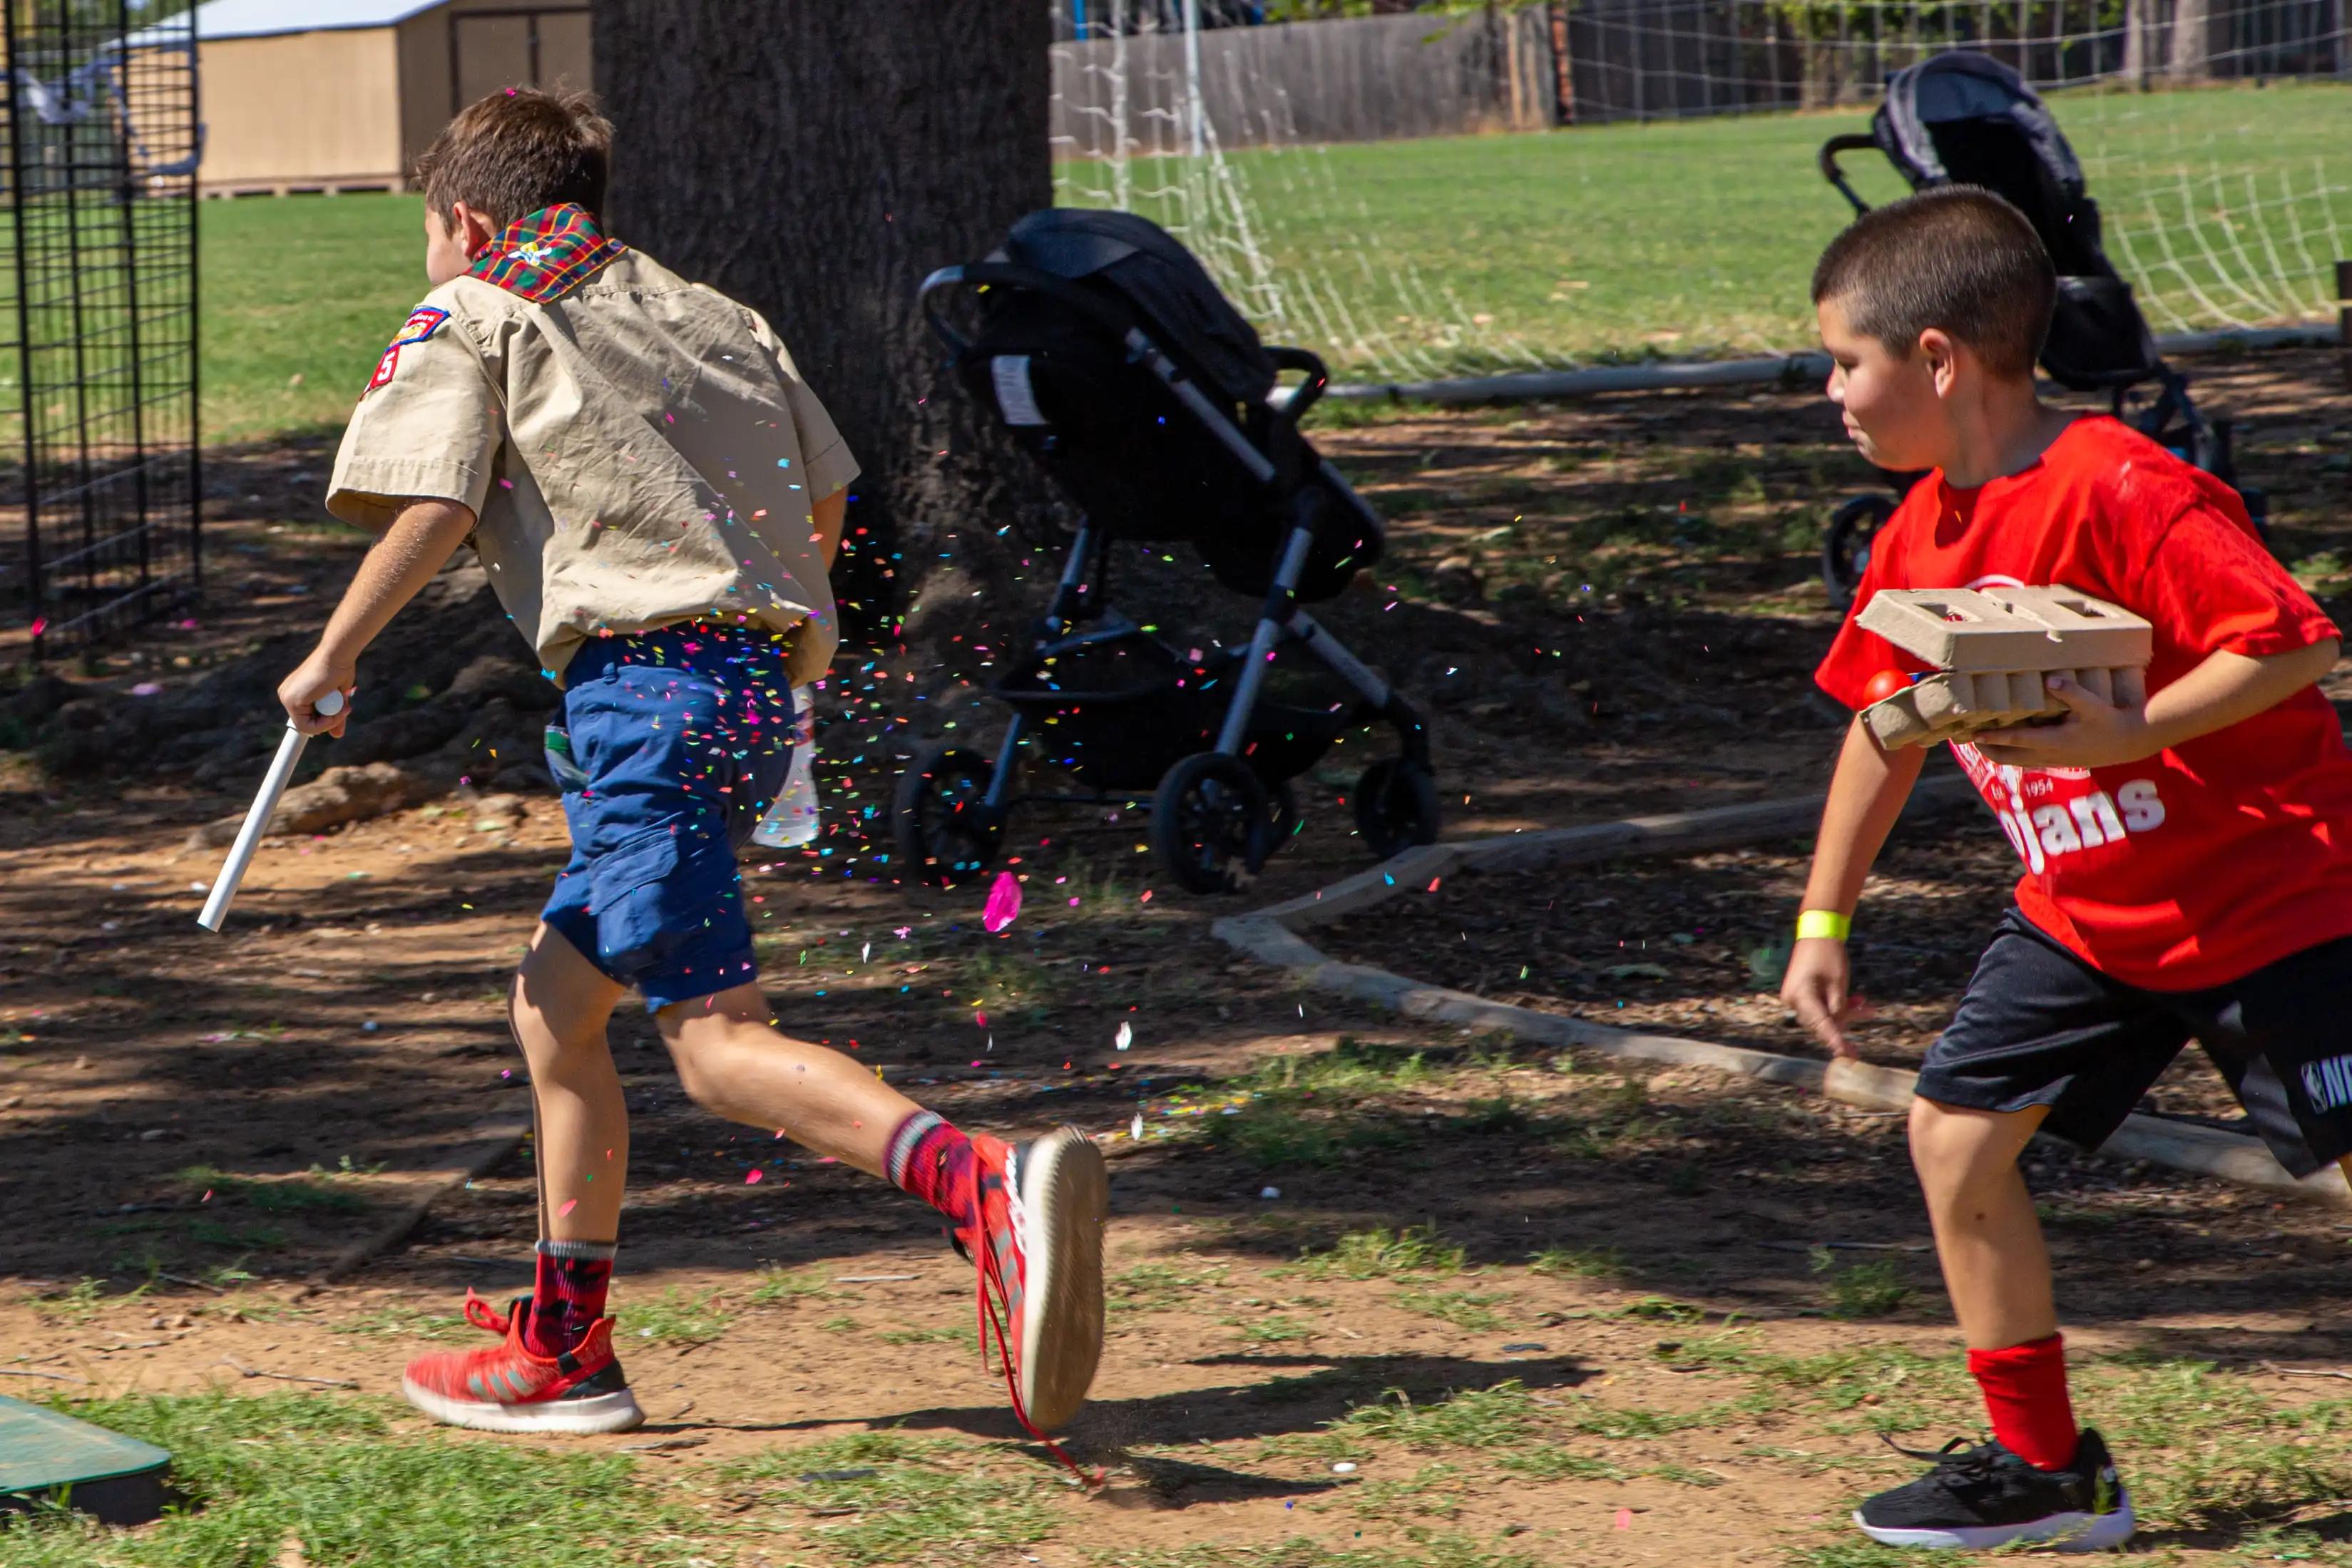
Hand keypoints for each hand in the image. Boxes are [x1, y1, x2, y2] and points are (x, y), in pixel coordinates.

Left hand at [278, 651, 354, 737]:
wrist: (337, 655)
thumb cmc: (340, 670)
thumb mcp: (337, 698)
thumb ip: (334, 717)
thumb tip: (337, 736)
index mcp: (294, 692)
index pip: (306, 717)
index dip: (324, 721)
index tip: (339, 713)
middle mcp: (287, 695)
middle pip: (306, 724)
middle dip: (329, 721)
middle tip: (345, 709)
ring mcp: (287, 698)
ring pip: (307, 728)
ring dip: (330, 721)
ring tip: (342, 706)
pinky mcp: (292, 702)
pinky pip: (308, 726)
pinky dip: (326, 722)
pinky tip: (336, 708)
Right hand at [1781, 936, 1857, 1058]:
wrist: (1817, 931)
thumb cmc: (1828, 954)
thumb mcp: (1839, 983)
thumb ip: (1839, 1008)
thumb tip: (1838, 1026)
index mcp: (1801, 996)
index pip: (1820, 1024)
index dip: (1835, 1040)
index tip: (1846, 1055)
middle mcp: (1793, 999)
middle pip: (1820, 1022)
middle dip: (1844, 1023)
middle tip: (1863, 1031)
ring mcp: (1795, 996)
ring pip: (1822, 1014)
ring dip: (1844, 1012)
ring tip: (1867, 1007)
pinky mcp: (1801, 992)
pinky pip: (1820, 1005)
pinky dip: (1836, 1004)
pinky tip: (1856, 1000)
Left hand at [1970, 675, 2152, 768]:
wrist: (2131, 742)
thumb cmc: (2112, 721)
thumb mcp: (2094, 706)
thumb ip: (2072, 693)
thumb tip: (2051, 680)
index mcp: (2055, 742)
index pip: (2017, 741)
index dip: (1994, 738)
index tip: (1974, 735)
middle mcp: (2050, 754)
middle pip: (2009, 758)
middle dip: (1987, 750)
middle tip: (1967, 739)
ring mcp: (2053, 760)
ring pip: (2017, 761)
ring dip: (1998, 753)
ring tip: (1979, 743)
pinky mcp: (2059, 760)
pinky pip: (2028, 760)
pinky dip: (2013, 754)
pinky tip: (2006, 746)